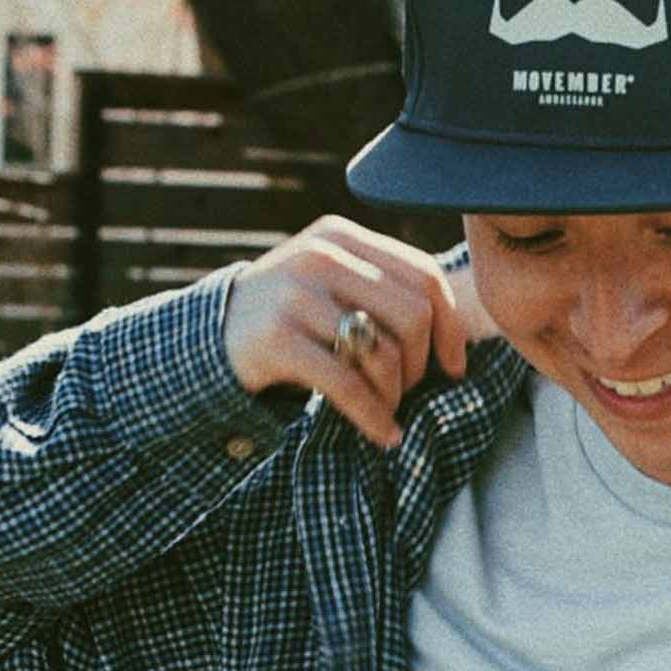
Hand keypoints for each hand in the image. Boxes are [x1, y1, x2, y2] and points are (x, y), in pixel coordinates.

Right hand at [222, 216, 496, 445]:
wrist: (209, 337)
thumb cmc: (291, 317)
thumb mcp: (332, 283)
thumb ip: (383, 289)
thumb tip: (460, 331)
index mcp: (341, 236)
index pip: (424, 275)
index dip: (450, 326)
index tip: (454, 365)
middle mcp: (320, 255)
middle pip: (413, 313)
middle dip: (422, 363)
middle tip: (409, 389)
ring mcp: (295, 294)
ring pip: (383, 351)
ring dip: (395, 393)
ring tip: (386, 408)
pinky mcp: (276, 338)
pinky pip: (348, 385)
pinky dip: (374, 417)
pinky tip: (383, 434)